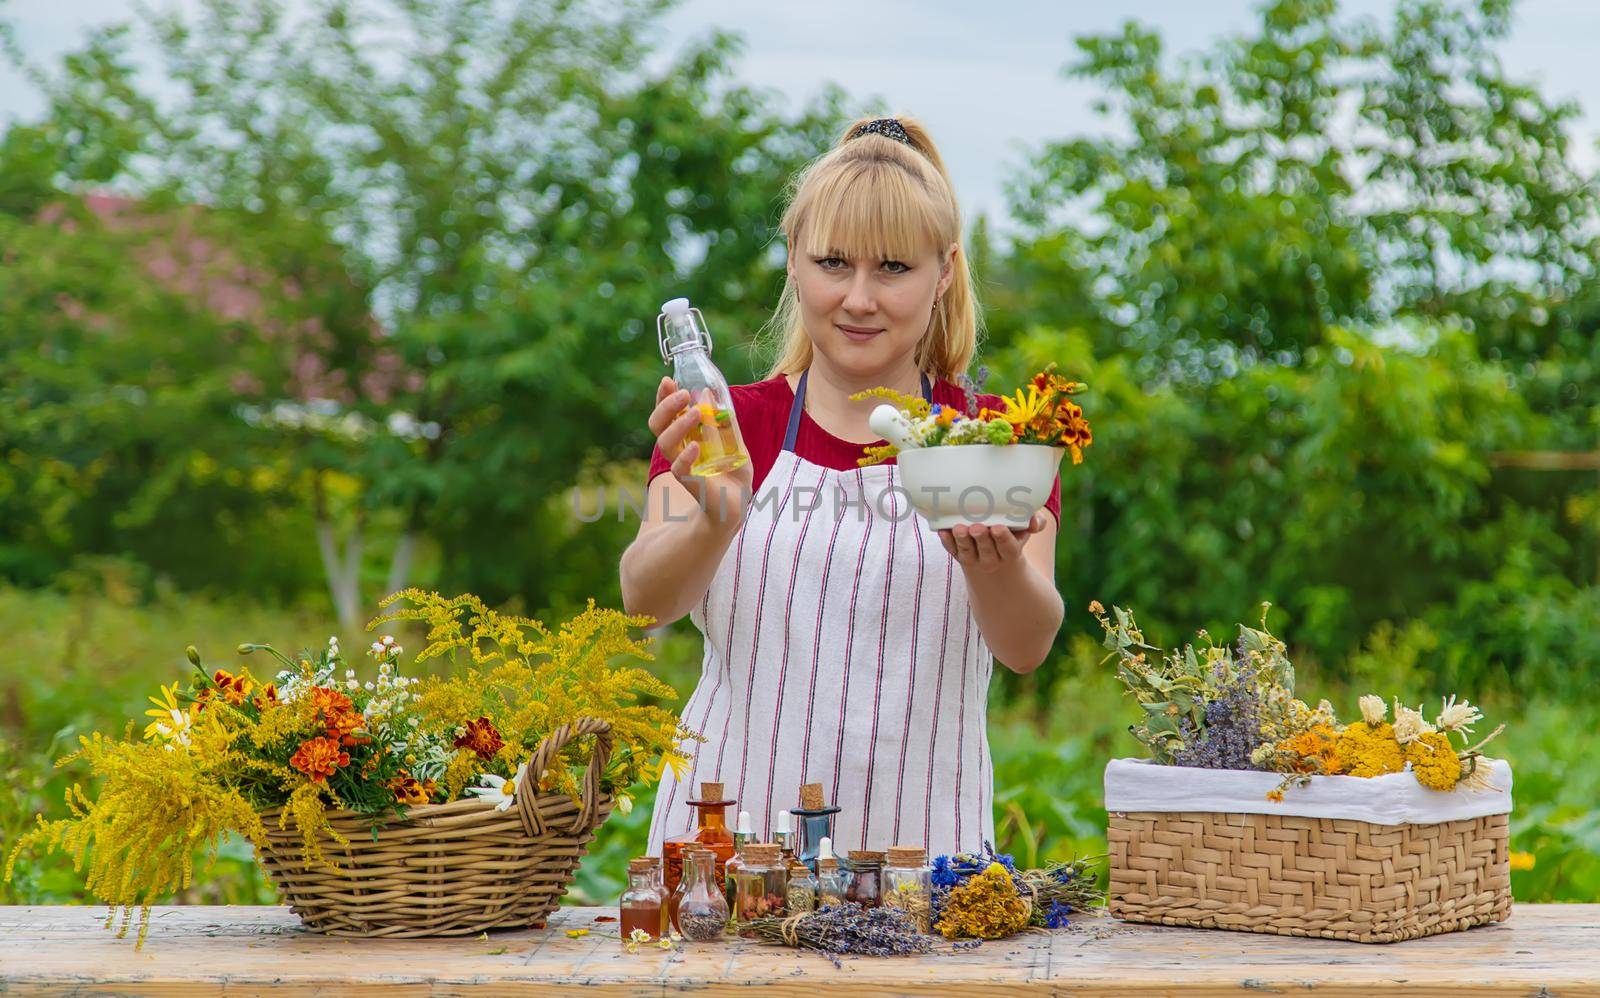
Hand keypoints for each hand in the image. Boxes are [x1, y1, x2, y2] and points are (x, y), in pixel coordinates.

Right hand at [648, 376, 753, 527]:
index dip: (662, 397)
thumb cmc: (732, 470)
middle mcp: (678, 449)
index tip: (668, 380)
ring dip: (678, 425)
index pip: (666, 413)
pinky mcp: (691, 482)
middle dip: (665, 406)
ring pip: (664, 443)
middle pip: (657, 424)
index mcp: (684, 436)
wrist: (737, 501)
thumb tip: (708, 392)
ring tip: (695, 412)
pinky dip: (686, 456)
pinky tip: (696, 446)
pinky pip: (679, 468)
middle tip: (683, 394)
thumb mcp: (733, 439)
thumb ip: (723, 419)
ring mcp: (682, 465)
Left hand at [937, 511, 1047, 574]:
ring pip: (967, 551)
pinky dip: (946, 542)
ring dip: (962, 540)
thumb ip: (1035, 523)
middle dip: (981, 538)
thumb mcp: (1026, 532)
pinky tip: (941, 531)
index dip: (1003, 539)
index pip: (1008, 548)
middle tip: (976, 527)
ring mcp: (974, 558)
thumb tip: (1035, 522)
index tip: (998, 528)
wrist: (996, 562)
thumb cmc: (1013, 537)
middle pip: (986, 550)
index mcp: (1010, 552)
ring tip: (958, 528)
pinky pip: (952, 550)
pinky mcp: (959, 555)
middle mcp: (991, 558)